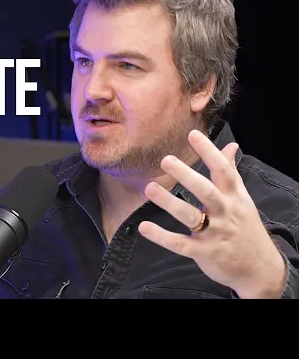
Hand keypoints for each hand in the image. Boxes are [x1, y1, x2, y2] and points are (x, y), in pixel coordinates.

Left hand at [138, 129, 286, 298]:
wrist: (259, 268)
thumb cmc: (245, 226)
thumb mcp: (242, 198)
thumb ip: (231, 172)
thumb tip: (231, 145)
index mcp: (234, 197)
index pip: (223, 171)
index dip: (209, 152)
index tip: (193, 135)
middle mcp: (225, 213)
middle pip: (206, 192)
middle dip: (187, 176)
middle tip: (166, 159)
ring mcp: (214, 234)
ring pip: (191, 216)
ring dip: (169, 202)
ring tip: (150, 188)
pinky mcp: (204, 253)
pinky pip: (180, 244)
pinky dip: (162, 237)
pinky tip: (144, 227)